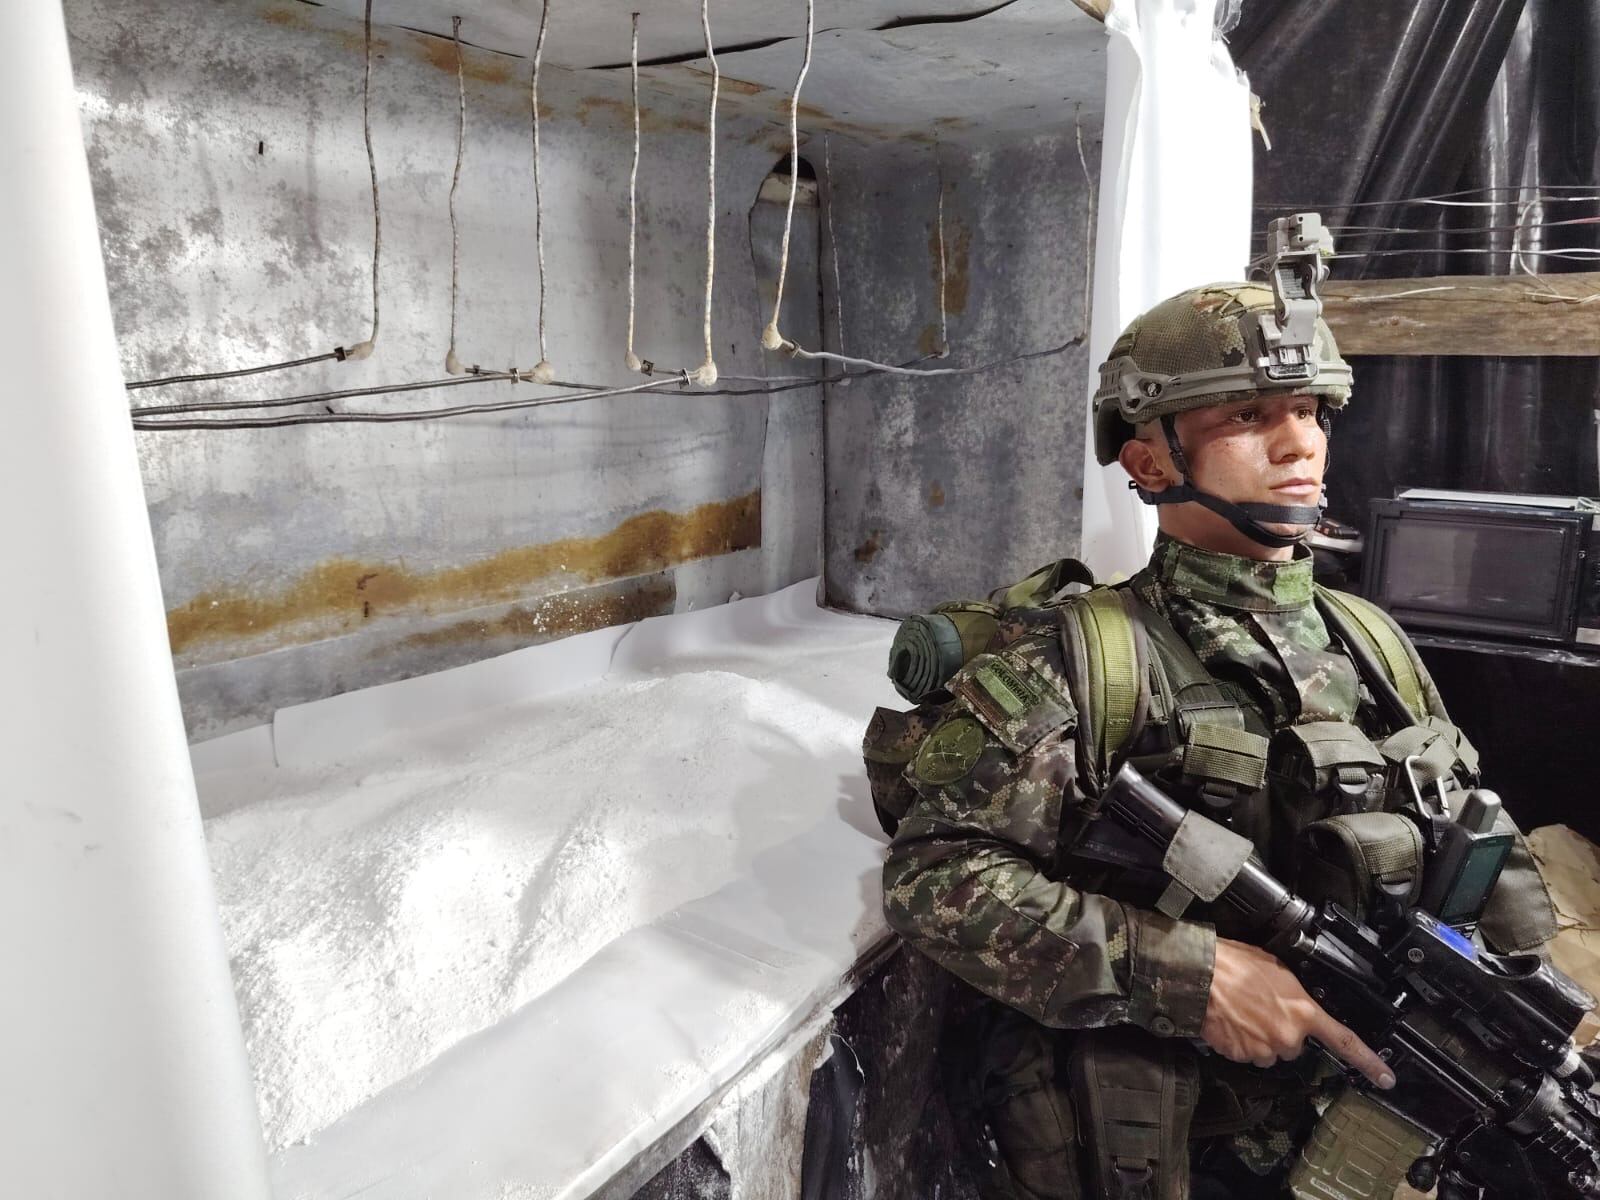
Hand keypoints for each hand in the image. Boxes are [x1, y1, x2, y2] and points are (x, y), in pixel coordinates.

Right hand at [1200, 937, 1395, 1089]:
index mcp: (1303, 1012)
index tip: (1385, 1078)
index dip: (1368, 1062)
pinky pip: (1245, 1054)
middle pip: (1293, 1046)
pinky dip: (1239, 1041)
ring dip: (1259, 1037)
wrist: (1200, 975)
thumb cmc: (1235, 964)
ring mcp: (1263, 1049)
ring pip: (1268, 1052)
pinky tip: (1230, 1021)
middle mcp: (1287, 1036)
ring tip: (1241, 1011)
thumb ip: (1294, 994)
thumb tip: (1295, 1004)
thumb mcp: (1277, 969)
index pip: (1344, 1041)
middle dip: (1281, 1031)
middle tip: (1261, 1008)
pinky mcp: (1240, 1055)